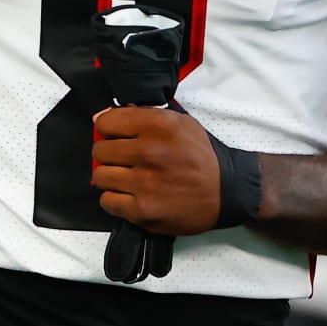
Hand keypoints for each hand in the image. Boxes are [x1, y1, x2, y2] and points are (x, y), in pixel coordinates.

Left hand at [91, 107, 221, 236]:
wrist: (227, 190)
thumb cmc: (202, 156)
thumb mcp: (180, 122)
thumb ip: (143, 115)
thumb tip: (102, 117)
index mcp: (158, 125)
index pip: (107, 122)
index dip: (107, 128)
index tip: (112, 135)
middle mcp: (149, 151)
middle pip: (100, 150)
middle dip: (108, 153)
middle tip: (122, 159)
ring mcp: (144, 183)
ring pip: (100, 176)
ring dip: (111, 177)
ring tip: (126, 178)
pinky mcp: (143, 210)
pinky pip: (107, 201)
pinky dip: (115, 199)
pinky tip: (129, 195)